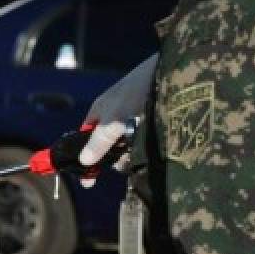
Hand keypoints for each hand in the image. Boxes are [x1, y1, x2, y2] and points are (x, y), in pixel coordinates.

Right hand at [78, 53, 157, 186]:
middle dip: (113, 158)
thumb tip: (84, 161)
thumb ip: (99, 141)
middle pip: (107, 145)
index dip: (84, 158)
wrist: (170, 72)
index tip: (89, 181)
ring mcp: (133, 117)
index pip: (86, 138)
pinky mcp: (151, 119)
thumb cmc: (137, 92)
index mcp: (100, 111)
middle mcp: (114, 115)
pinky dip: (144, 146)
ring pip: (126, 144)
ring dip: (131, 153)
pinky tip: (152, 146)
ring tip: (140, 153)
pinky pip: (143, 139)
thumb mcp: (113, 120)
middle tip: (124, 163)